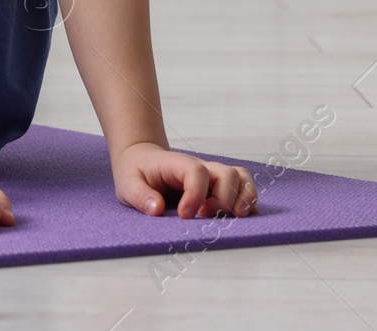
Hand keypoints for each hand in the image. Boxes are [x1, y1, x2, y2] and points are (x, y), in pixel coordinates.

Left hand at [112, 142, 257, 218]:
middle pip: (225, 174)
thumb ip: (140, 196)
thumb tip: (157, 209)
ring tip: (237, 217)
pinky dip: (249, 200)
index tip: (185, 215)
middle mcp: (201, 167)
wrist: (142, 160)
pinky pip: (244, 186)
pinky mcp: (219, 186)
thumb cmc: (136, 172)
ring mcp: (212, 175)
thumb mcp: (127, 183)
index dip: (195, 195)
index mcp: (178, 164)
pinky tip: (243, 217)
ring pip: (240, 177)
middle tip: (206, 216)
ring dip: (244, 197)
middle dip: (223, 199)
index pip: (196, 172)